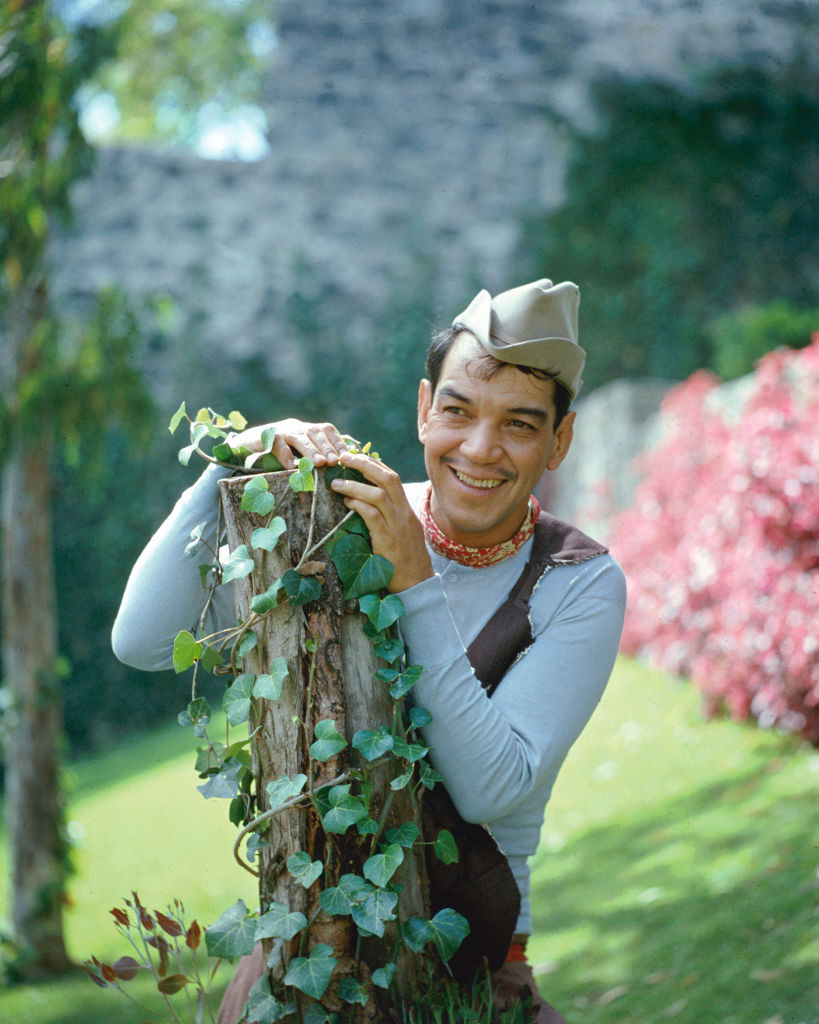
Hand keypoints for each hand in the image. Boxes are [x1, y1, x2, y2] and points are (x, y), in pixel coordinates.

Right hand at [231, 418, 349, 470]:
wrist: (248, 445)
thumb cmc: (278, 453)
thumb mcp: (299, 452)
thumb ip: (315, 455)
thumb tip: (338, 466)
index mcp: (307, 429)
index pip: (327, 430)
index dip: (338, 442)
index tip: (347, 456)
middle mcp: (296, 426)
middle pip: (315, 433)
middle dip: (327, 447)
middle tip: (334, 461)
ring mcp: (281, 429)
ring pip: (298, 437)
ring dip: (310, 450)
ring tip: (319, 463)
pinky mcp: (265, 436)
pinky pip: (276, 443)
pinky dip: (283, 454)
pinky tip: (289, 466)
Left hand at [329, 451, 432, 593]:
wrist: (417, 584)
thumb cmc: (405, 561)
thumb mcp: (402, 533)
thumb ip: (390, 517)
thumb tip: (367, 504)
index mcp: (407, 510)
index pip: (392, 478)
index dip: (373, 464)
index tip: (355, 457)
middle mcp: (405, 513)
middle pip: (388, 478)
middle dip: (365, 464)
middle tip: (343, 457)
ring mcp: (399, 526)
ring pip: (379, 495)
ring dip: (355, 485)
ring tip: (335, 483)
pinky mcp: (389, 540)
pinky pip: (373, 516)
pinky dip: (359, 505)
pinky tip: (347, 502)